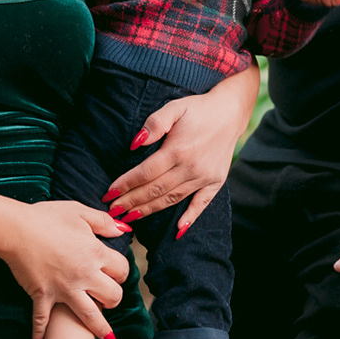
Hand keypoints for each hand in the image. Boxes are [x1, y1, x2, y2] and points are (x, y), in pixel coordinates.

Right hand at [1, 200, 133, 338]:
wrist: (15, 229)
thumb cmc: (46, 217)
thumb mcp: (78, 211)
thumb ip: (103, 221)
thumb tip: (123, 229)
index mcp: (95, 253)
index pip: (122, 269)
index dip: (121, 272)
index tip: (116, 273)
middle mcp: (84, 275)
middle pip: (113, 296)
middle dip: (114, 299)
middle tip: (109, 298)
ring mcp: (64, 289)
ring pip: (90, 316)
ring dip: (100, 327)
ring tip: (107, 336)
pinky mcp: (43, 296)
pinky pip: (43, 321)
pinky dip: (41, 336)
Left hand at [105, 66, 258, 232]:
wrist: (230, 112)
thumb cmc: (198, 109)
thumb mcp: (174, 108)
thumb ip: (154, 124)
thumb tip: (135, 144)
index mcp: (177, 150)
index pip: (145, 173)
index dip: (125, 185)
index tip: (109, 194)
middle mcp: (190, 167)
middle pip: (155, 190)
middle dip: (131, 202)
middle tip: (113, 211)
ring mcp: (204, 177)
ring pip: (172, 199)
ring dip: (150, 210)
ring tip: (131, 218)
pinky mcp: (215, 182)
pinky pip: (201, 204)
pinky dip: (190, 218)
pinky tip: (178, 230)